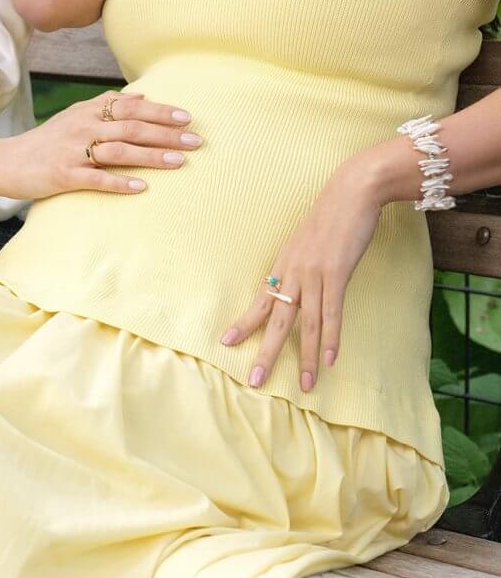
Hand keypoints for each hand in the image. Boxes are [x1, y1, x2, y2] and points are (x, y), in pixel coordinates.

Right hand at [0, 90, 202, 201]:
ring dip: (152, 156)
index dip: (160, 111)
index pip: (131, 107)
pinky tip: (141, 187)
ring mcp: (73, 151)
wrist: (7, 162)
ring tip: (179, 162)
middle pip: (131, 127)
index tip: (187, 117)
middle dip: (166, 133)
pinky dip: (120, 182)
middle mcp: (83, 126)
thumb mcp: (75, 116)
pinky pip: (96, 178)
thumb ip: (105, 105)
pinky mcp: (64, 175)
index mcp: (88, 111)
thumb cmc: (47, 141)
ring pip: (119, 151)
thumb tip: (141, 97)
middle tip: (196, 140)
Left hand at [218, 160, 382, 391]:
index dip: (244, 322)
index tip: (226, 342)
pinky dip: (332, 337)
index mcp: (284, 264)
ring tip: (306, 386)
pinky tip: (331, 359)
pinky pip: (332, 311)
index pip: (261, 300)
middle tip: (255, 380)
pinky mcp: (337, 272)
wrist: (351, 191)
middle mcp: (293, 271)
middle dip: (266, 351)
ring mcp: (314, 272)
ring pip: (306, 323)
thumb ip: (302, 265)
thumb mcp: (308, 242)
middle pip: (276, 319)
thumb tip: (300, 285)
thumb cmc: (332, 216)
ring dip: (307, 357)